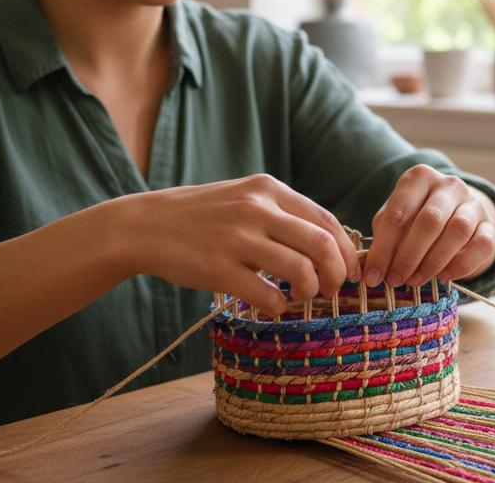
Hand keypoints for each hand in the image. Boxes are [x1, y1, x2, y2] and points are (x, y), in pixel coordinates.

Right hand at [122, 174, 359, 316]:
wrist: (145, 226)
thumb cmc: (201, 216)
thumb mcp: (243, 198)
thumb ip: (281, 213)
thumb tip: (328, 243)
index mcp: (267, 189)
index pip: (325, 220)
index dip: (345, 250)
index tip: (349, 270)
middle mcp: (256, 209)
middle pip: (321, 245)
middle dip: (336, 273)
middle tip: (332, 289)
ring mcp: (237, 239)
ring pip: (301, 271)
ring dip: (310, 291)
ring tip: (299, 295)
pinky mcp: (218, 269)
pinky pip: (268, 295)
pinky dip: (279, 305)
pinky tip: (272, 304)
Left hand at [362, 165, 494, 287]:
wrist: (455, 212)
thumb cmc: (416, 216)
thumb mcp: (396, 220)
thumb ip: (384, 239)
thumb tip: (371, 269)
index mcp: (419, 178)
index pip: (400, 213)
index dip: (384, 248)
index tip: (373, 276)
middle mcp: (449, 185)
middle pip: (430, 221)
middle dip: (408, 256)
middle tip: (395, 280)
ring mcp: (473, 203)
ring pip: (458, 230)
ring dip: (433, 262)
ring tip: (416, 280)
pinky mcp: (490, 224)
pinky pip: (482, 245)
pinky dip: (462, 265)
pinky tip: (444, 277)